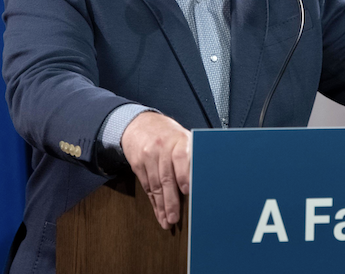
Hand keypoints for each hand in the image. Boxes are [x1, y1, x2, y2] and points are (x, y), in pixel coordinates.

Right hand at [121, 112, 191, 228]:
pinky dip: (153, 202)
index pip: (181, 157)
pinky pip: (146, 186)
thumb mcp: (183, 138)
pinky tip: (158, 212)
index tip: (187, 190)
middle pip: (166, 177)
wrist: (140, 124)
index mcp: (179, 139)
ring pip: (155, 185)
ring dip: (161, 206)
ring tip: (167, 221)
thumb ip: (193, 155)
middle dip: (171, 200)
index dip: (184, 174)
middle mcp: (162, 147)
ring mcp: (148, 156)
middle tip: (175, 217)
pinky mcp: (137, 164)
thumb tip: (208, 179)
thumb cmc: (169, 135)